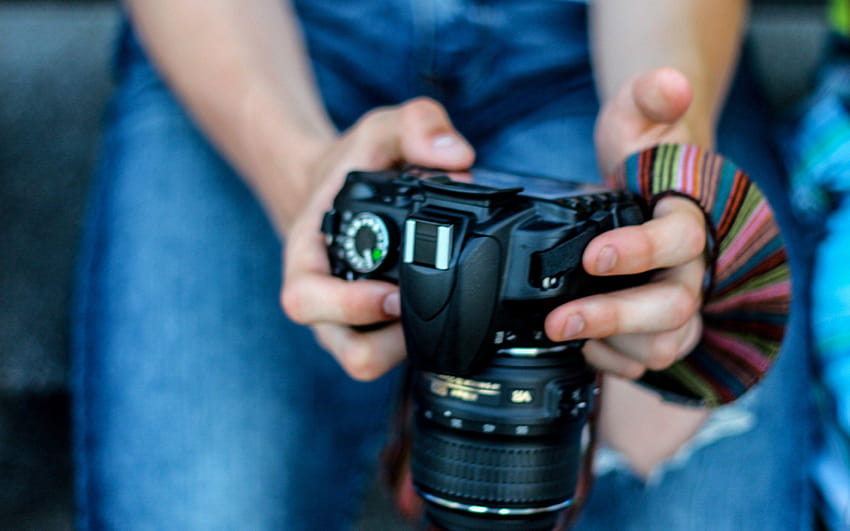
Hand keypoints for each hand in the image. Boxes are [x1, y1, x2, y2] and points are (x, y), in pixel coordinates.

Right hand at [281, 98, 474, 380]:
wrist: (336, 189)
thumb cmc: (350, 167)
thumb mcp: (378, 130)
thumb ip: (416, 124)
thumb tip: (458, 156)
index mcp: (308, 259)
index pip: (305, 301)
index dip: (347, 307)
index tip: (392, 294)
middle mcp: (326, 299)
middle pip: (346, 349)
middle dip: (388, 342)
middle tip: (423, 308)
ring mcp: (352, 319)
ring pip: (371, 362)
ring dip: (406, 348)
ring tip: (439, 312)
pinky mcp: (378, 328)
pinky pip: (394, 353)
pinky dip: (419, 342)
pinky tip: (443, 311)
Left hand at [545, 68, 708, 378]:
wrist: (647, 180)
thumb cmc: (643, 150)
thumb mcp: (639, 115)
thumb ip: (651, 98)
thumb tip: (670, 84)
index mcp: (688, 216)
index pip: (681, 240)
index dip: (640, 251)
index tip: (593, 254)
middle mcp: (690, 267)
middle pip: (673, 306)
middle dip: (614, 316)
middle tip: (559, 319)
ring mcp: (676, 300)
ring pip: (665, 343)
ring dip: (614, 345)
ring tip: (565, 333)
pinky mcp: (656, 326)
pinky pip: (647, 360)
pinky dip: (614, 362)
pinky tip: (584, 347)